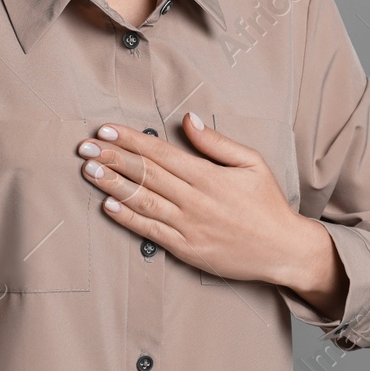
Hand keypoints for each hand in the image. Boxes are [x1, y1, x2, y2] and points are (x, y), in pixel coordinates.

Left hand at [76, 114, 318, 287]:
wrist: (284, 250)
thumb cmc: (268, 204)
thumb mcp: (252, 163)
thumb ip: (217, 143)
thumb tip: (188, 120)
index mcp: (209, 176)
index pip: (161, 153)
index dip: (131, 140)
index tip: (106, 130)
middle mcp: (195, 200)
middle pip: (146, 175)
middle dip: (113, 158)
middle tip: (85, 147)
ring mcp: (189, 227)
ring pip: (144, 202)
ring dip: (113, 185)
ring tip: (89, 171)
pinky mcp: (187, 250)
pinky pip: (152, 232)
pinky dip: (129, 219)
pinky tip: (109, 207)